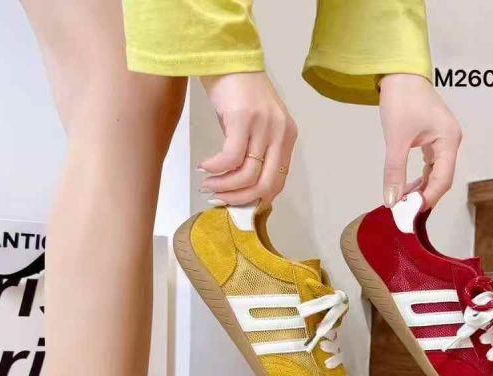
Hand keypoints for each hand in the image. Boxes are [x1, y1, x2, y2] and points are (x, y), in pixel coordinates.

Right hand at [197, 72, 297, 204]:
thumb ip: (255, 152)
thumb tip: (240, 186)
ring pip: (247, 175)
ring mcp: (264, 126)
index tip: (234, 202)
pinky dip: (216, 168)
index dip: (255, 199)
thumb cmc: (238, 92)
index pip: (277, 182)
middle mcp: (281, 133)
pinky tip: (204, 166)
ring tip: (208, 184)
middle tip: (218, 199)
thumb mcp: (255, 126)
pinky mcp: (243, 119)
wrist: (227, 56)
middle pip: (264, 185)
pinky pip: (231, 158)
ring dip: (224, 186)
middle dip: (239, 199)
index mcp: (287, 138)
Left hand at [379, 73, 461, 207]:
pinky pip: (431, 165)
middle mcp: (450, 142)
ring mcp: (443, 140)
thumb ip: (394, 172)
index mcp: (449, 140)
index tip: (409, 212)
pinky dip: (420, 178)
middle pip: (442, 179)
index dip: (427, 199)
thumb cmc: (402, 99)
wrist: (400, 72)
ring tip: (403, 202)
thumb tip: (391, 201)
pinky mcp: (434, 139)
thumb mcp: (396, 139)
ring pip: (436, 174)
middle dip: (424, 196)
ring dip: (421, 189)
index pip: (443, 180)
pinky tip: (407, 187)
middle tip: (404, 211)